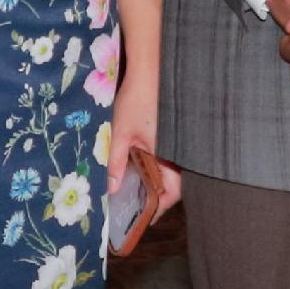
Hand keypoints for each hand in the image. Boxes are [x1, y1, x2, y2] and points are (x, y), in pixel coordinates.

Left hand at [108, 84, 178, 258]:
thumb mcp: (120, 133)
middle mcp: (180, 152)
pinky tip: (137, 166)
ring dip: (152, 182)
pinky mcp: (172, 134)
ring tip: (131, 190)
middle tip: (133, 208)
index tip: (142, 220)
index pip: (171, 194)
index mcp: (172, 155)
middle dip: (154, 199)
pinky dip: (153, 166)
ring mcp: (177, 143)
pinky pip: (167, 158)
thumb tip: (110, 189)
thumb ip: (114, 161)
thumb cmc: (137, 99)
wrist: (150, 68)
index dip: (158, 210)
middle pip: (171, 186)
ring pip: (169, 172)